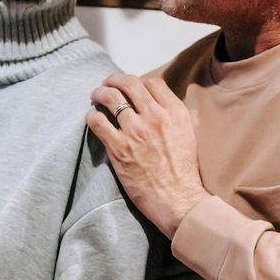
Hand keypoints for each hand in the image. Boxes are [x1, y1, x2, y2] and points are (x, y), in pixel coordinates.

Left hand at [87, 73, 208, 238]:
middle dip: (115, 80)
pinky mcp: (119, 148)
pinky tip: (91, 117)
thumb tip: (157, 104)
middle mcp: (155, 116)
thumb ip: (173, 116)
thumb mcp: (187, 134)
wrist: (178, 200)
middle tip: (108, 83)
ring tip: (95, 96)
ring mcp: (135, 131)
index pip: (152, 82)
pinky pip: (98, 121)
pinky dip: (92, 115)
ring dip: (99, 93)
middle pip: (129, 83)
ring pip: (110, 97)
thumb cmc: (184, 172)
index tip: (131, 87)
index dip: (138, 81)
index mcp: (175, 112)